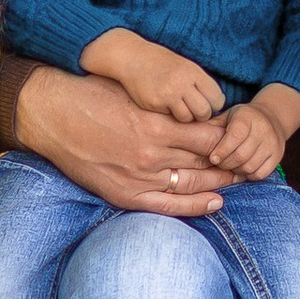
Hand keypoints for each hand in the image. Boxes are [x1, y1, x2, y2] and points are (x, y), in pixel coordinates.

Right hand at [14, 65, 233, 217]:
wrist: (51, 116)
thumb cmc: (92, 96)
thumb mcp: (135, 93)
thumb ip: (166, 105)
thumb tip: (197, 111)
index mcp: (157, 125)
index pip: (209, 136)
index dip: (229, 137)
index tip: (239, 135)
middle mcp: (152, 155)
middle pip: (205, 161)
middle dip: (230, 161)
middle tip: (248, 159)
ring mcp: (139, 178)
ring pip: (192, 183)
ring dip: (219, 182)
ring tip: (238, 178)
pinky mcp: (125, 194)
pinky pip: (168, 205)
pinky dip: (195, 205)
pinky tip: (216, 202)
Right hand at [82, 29, 225, 121]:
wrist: (132, 57)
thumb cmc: (161, 63)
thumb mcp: (185, 67)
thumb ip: (199, 84)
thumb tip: (216, 106)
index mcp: (194, 72)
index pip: (217, 98)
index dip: (213, 104)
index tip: (205, 103)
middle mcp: (183, 82)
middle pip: (205, 111)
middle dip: (201, 115)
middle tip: (192, 110)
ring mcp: (169, 93)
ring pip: (188, 118)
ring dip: (185, 117)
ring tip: (177, 109)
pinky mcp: (155, 103)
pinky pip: (170, 118)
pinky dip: (169, 116)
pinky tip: (163, 106)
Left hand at [210, 84, 299, 178]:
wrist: (272, 117)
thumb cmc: (242, 118)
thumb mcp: (227, 116)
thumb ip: (212, 126)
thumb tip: (189, 135)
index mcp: (247, 118)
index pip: (234, 137)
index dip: (221, 150)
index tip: (212, 158)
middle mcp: (263, 129)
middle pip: (241, 155)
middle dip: (226, 163)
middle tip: (218, 164)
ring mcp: (272, 143)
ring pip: (250, 166)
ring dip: (236, 170)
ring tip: (230, 166)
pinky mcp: (278, 156)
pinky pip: (261, 173)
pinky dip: (249, 175)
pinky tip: (242, 169)